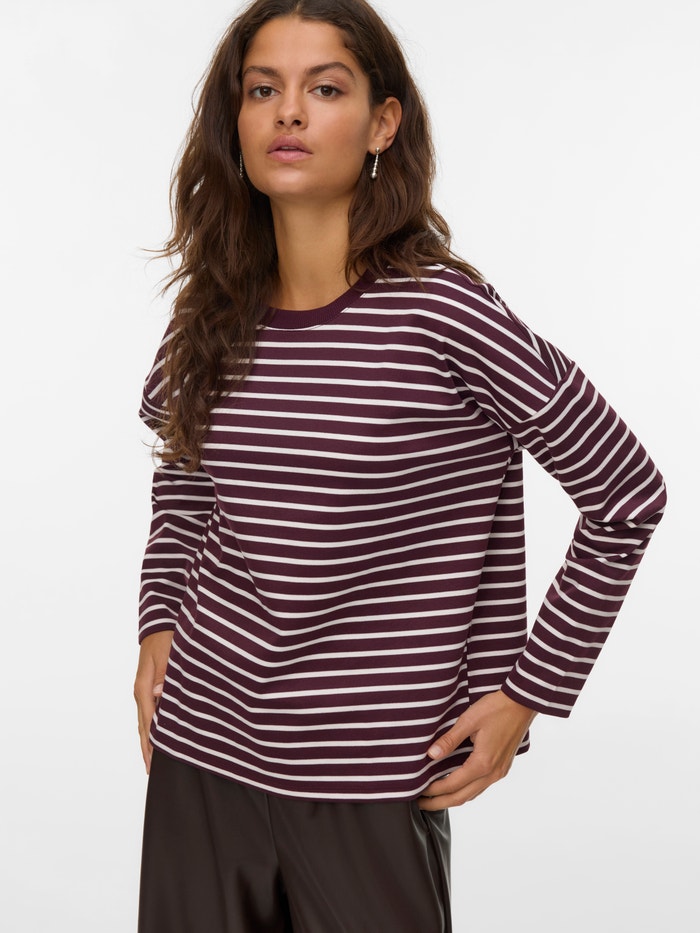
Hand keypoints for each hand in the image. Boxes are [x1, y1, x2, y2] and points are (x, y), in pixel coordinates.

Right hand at [133, 630, 173, 772]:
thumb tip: (159, 694)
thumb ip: (165, 675)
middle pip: (143, 726)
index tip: (152, 763)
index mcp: (144, 687)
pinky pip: (152, 711)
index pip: (147, 722)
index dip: (150, 744)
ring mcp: (146, 689)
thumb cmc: (165, 637)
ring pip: (146, 720)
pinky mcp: (152, 686)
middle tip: (152, 771)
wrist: (160, 624)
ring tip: (155, 759)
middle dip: (148, 748)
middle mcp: (142, 691)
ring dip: (150, 739)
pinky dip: (155, 725)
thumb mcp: (167, 653)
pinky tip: (162, 733)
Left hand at [419, 690, 536, 809]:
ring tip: (435, 798)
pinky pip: (481, 787)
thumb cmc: (496, 708)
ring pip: (472, 794)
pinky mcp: (502, 768)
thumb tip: (431, 754)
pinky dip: (466, 791)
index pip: (452, 785)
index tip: (418, 790)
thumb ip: (450, 739)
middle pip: (461, 797)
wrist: (522, 704)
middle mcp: (492, 773)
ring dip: (452, 799)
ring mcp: (499, 772)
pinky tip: (456, 786)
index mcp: (483, 763)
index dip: (433, 790)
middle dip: (440, 802)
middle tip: (421, 803)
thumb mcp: (469, 720)